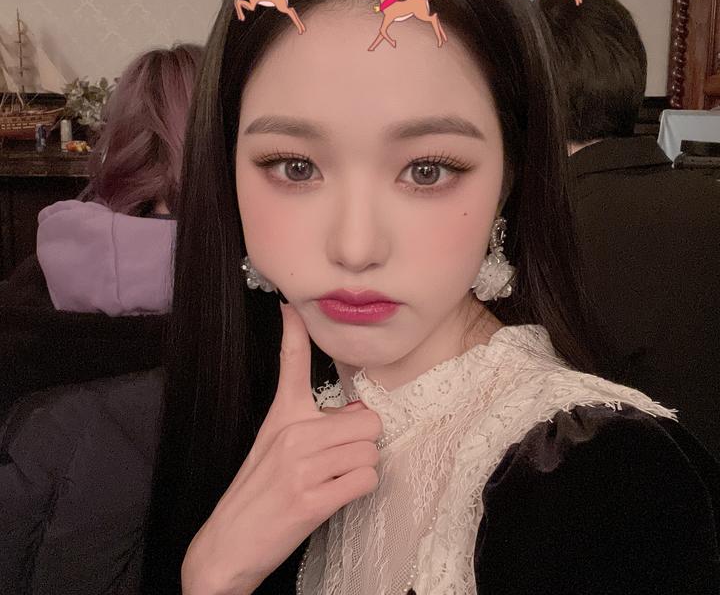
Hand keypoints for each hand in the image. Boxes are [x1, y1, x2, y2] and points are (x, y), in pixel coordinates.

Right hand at [181, 302, 382, 594]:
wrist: (227, 544)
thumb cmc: (256, 492)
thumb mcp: (276, 446)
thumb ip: (316, 424)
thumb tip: (359, 410)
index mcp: (283, 415)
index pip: (291, 361)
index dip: (293, 330)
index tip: (290, 305)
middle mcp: (293, 433)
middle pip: (367, 420)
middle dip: (363, 441)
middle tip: (342, 457)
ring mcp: (302, 467)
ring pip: (370, 451)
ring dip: (361, 468)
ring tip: (333, 481)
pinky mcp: (311, 500)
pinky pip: (365, 480)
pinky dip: (358, 490)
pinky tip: (336, 496)